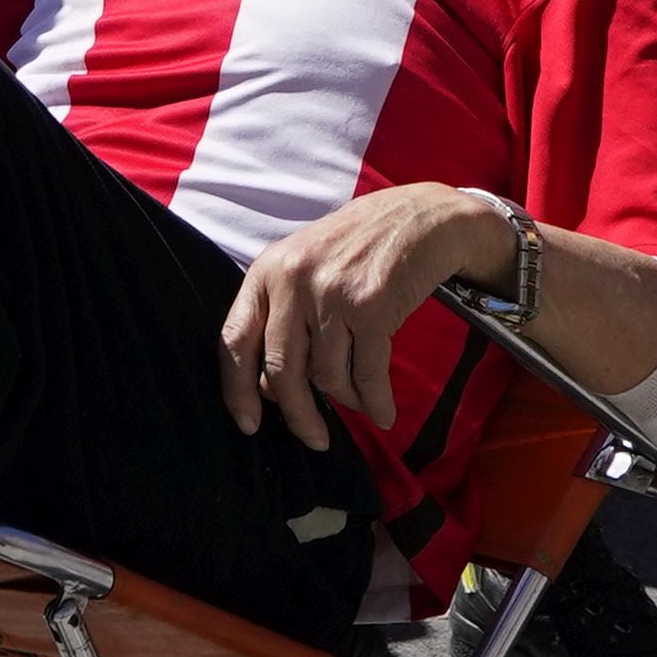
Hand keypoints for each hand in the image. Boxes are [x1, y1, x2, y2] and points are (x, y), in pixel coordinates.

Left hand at [219, 183, 517, 447]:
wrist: (422, 217)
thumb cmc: (359, 246)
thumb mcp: (306, 268)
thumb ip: (282, 319)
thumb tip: (269, 389)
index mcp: (267, 270)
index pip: (235, 340)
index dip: (237, 390)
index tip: (249, 425)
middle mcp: (292, 280)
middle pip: (282, 370)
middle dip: (298, 414)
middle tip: (314, 439)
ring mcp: (331, 293)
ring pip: (326, 376)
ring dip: (346, 400)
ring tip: (361, 403)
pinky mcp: (371, 307)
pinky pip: (367, 375)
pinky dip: (375, 401)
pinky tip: (383, 412)